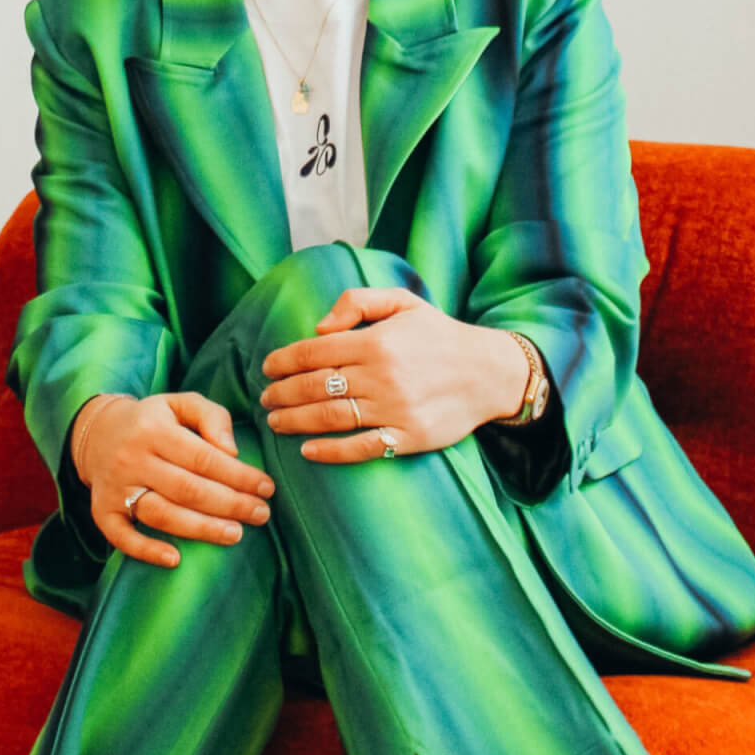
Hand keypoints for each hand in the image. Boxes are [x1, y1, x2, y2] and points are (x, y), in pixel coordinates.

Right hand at [76, 393, 275, 568]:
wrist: (97, 432)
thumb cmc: (153, 420)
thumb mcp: (181, 404)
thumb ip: (212, 417)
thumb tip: (232, 451)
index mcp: (154, 429)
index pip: (203, 457)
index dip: (239, 476)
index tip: (267, 488)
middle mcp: (132, 458)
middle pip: (187, 489)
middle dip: (230, 505)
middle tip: (261, 514)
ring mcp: (115, 487)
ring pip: (161, 514)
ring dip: (201, 529)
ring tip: (235, 534)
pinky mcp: (102, 511)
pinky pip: (121, 536)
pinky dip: (146, 550)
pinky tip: (175, 559)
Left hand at [257, 289, 528, 463]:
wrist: (489, 372)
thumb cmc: (439, 335)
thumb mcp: (403, 302)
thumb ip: (357, 302)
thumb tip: (319, 327)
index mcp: (377, 341)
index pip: (316, 351)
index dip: (285, 360)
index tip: (267, 368)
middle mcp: (383, 376)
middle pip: (316, 387)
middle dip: (282, 393)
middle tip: (264, 399)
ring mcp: (395, 410)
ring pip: (331, 418)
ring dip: (295, 422)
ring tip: (276, 422)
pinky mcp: (409, 438)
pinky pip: (361, 448)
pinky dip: (330, 451)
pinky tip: (308, 450)